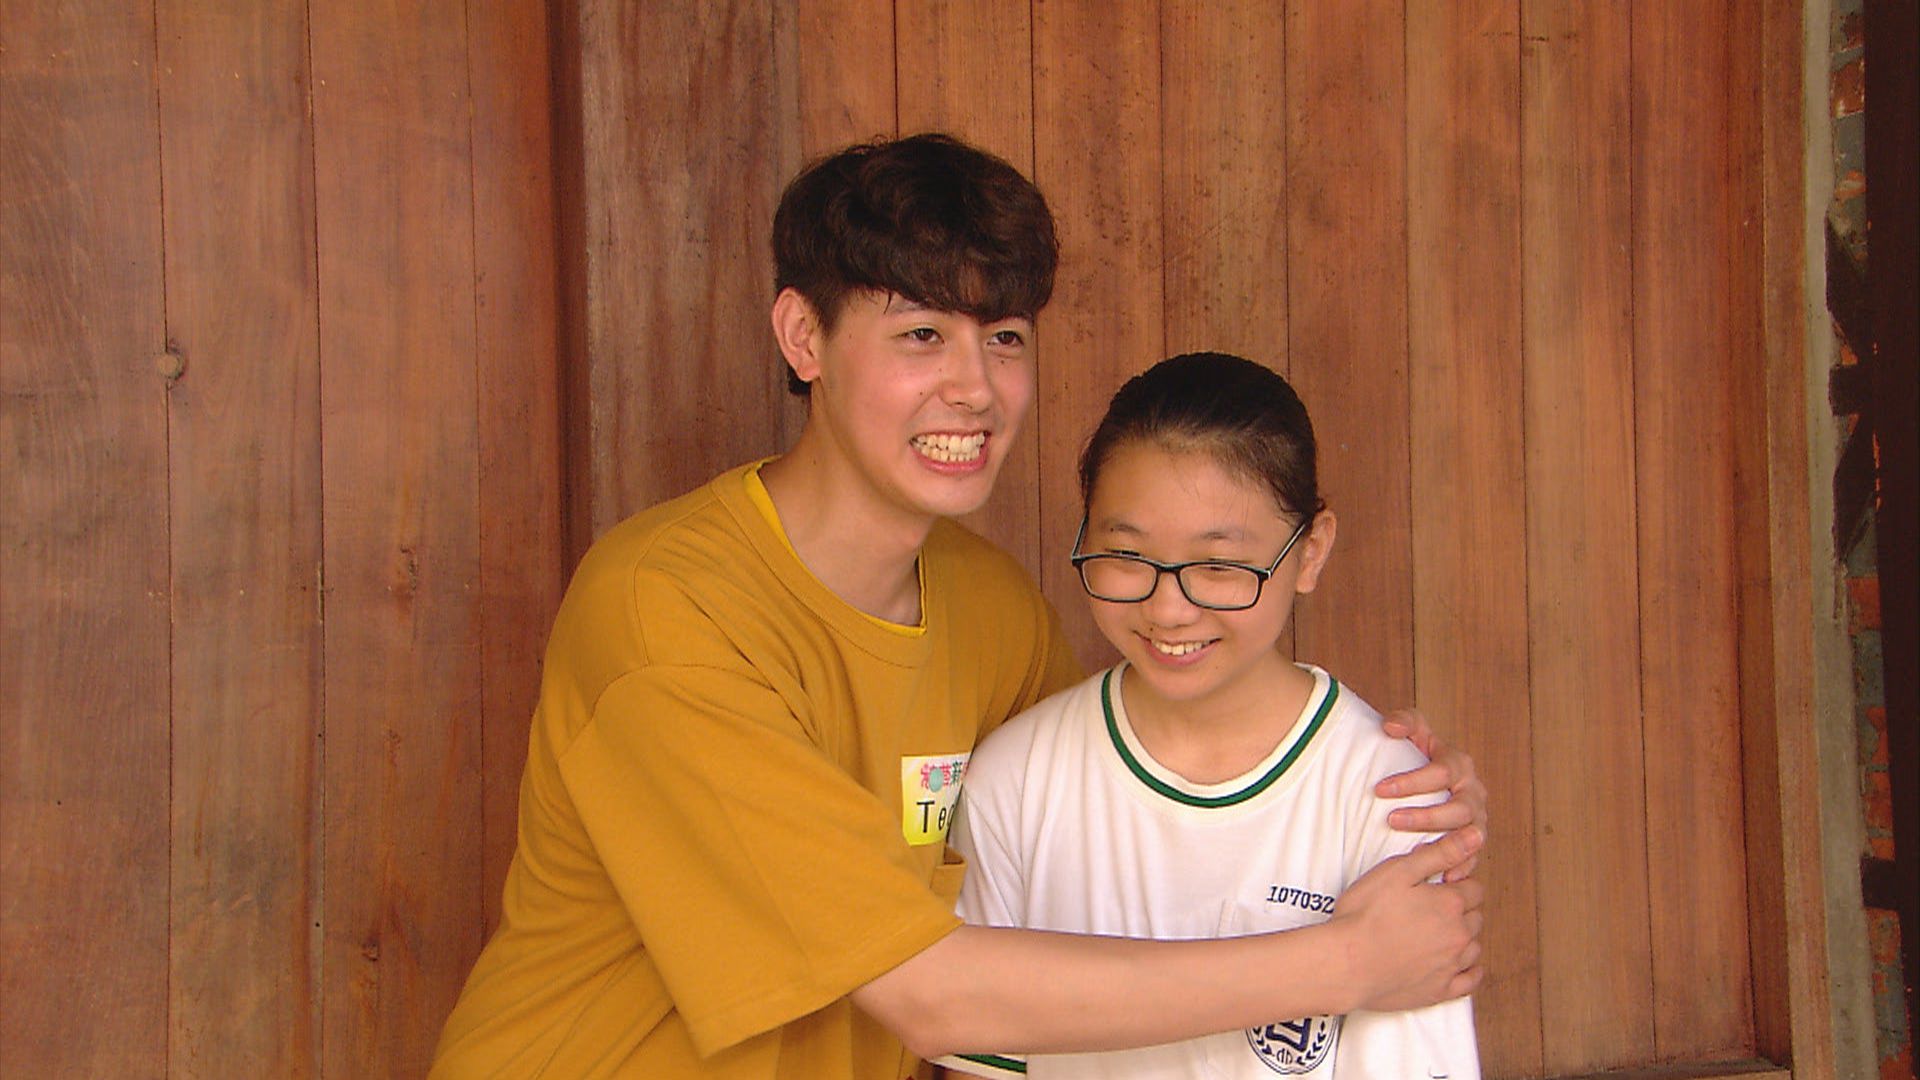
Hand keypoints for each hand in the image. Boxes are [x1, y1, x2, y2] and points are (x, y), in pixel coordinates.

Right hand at [1331, 829, 1485, 1011]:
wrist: (1345, 963)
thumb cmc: (1364, 915)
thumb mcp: (1398, 871)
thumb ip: (1440, 853)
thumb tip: (1475, 835)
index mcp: (1450, 904)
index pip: (1473, 888)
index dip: (1455, 883)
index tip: (1438, 885)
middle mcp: (1458, 935)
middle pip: (1475, 916)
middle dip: (1460, 909)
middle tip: (1432, 907)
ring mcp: (1451, 965)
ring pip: (1473, 946)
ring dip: (1462, 937)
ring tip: (1436, 932)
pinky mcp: (1441, 990)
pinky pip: (1470, 980)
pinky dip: (1468, 971)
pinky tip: (1456, 964)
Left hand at [1376, 709, 1487, 880]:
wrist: (1426, 784)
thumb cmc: (1416, 756)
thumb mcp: (1412, 732)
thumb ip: (1404, 721)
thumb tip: (1389, 727)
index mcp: (1460, 764)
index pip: (1442, 772)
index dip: (1412, 781)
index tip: (1379, 789)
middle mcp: (1473, 793)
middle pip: (1458, 808)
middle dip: (1424, 816)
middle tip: (1390, 820)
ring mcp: (1476, 821)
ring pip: (1467, 837)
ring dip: (1439, 844)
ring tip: (1410, 850)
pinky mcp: (1473, 844)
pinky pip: (1471, 860)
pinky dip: (1458, 869)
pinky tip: (1438, 876)